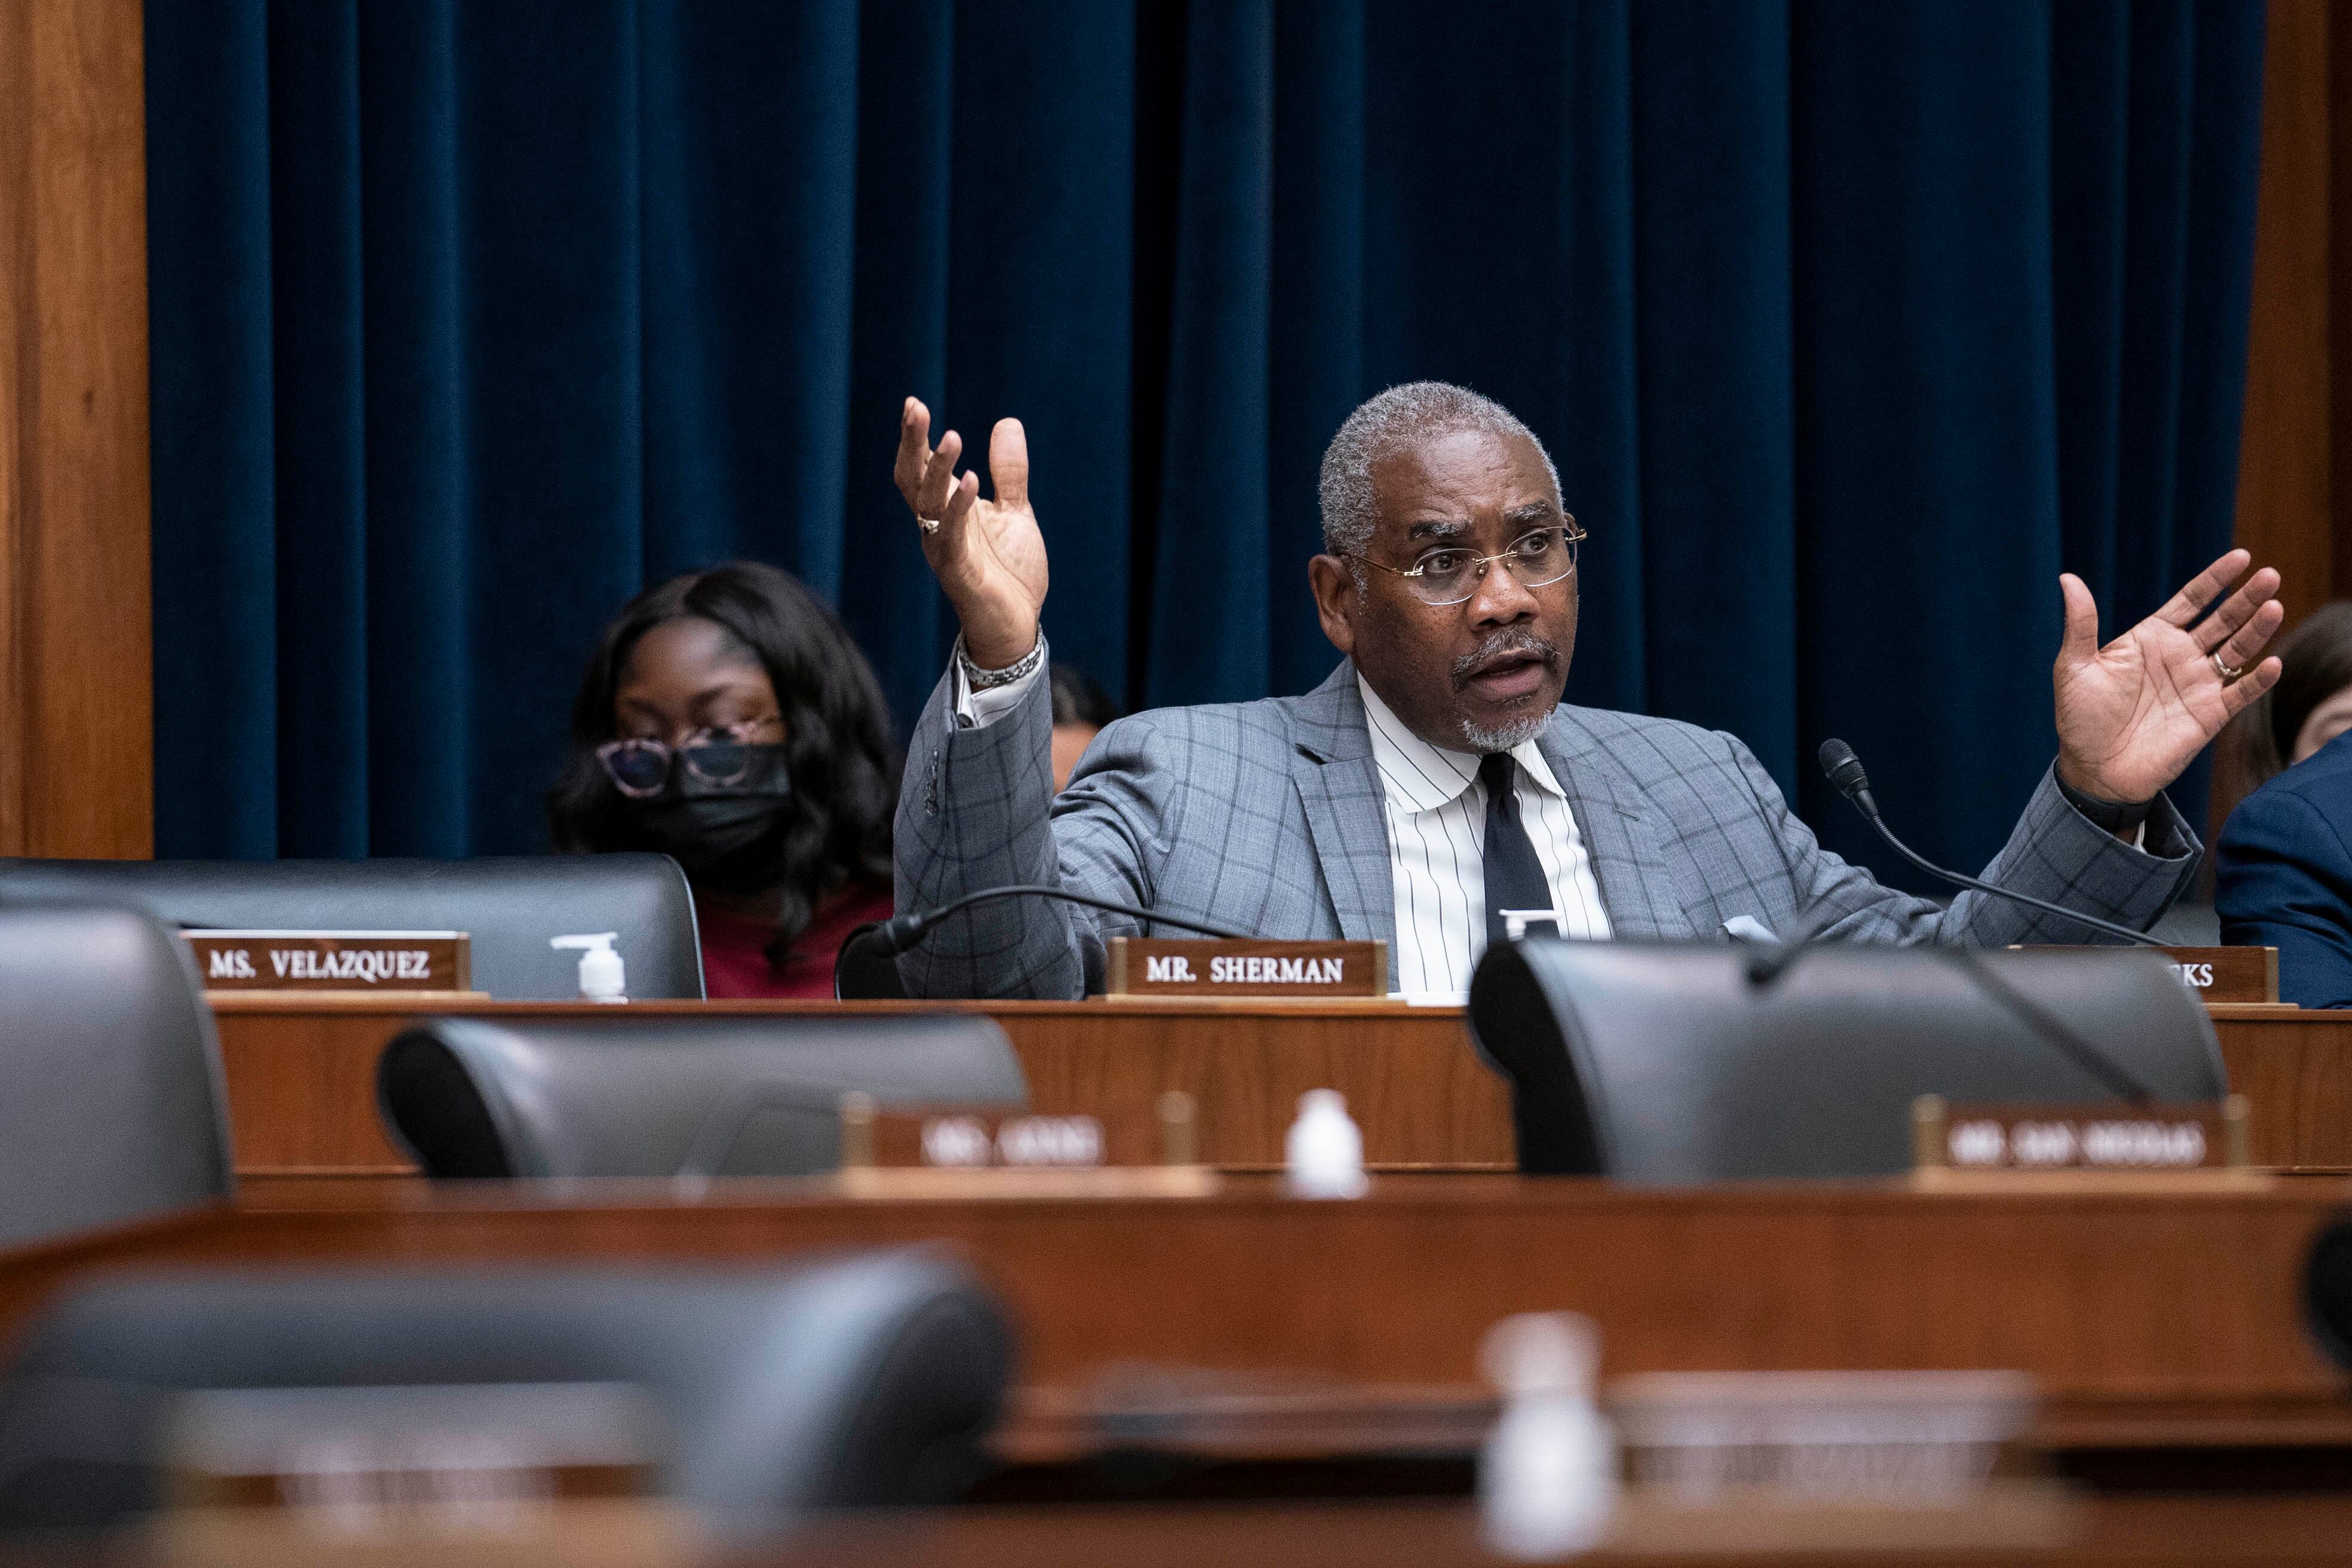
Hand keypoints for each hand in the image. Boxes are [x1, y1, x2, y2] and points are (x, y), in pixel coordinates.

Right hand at [894, 398, 1047, 669]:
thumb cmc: (1009, 572)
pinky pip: (951, 535)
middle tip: (915, 407)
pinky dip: (960, 507)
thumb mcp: (1015, 511)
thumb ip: (1009, 472)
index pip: (921, 468)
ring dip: (938, 470)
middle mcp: (937, 526)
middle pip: (911, 479)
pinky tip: (973, 481)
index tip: (914, 403)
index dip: (915, 438)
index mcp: (947, 509)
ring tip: (953, 437)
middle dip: (912, 444)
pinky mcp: (958, 571)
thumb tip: (1007, 422)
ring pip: (927, 503)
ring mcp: (943, 548)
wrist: (1016, 626)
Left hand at [2052, 549, 2284, 804]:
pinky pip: (2241, 693)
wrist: (2093, 770)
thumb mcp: (2074, 666)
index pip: (2191, 601)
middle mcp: (2180, 657)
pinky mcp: (2210, 715)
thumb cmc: (2080, 717)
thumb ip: (2081, 623)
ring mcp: (2198, 685)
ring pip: (2237, 650)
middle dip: (2246, 599)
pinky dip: (2258, 680)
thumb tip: (2067, 578)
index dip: (2216, 579)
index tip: (2241, 558)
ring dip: (2257, 630)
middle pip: (2222, 620)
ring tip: (2274, 607)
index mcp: (2151, 638)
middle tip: (2270, 576)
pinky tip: (2271, 663)